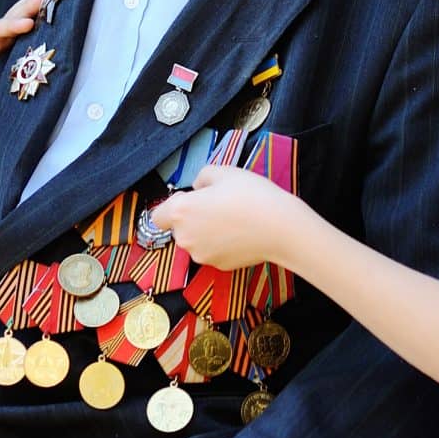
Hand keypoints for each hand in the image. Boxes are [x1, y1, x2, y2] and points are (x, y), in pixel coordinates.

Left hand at [156, 166, 317, 272]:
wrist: (280, 228)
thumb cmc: (251, 196)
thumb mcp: (224, 171)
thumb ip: (202, 176)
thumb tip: (198, 187)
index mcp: (181, 212)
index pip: (158, 216)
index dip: (172, 207)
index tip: (192, 200)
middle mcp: (185, 237)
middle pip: (179, 228)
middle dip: (192, 218)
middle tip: (218, 206)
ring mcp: (201, 255)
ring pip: (196, 241)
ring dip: (206, 232)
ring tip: (232, 219)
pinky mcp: (218, 266)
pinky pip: (212, 252)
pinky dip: (220, 244)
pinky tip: (240, 233)